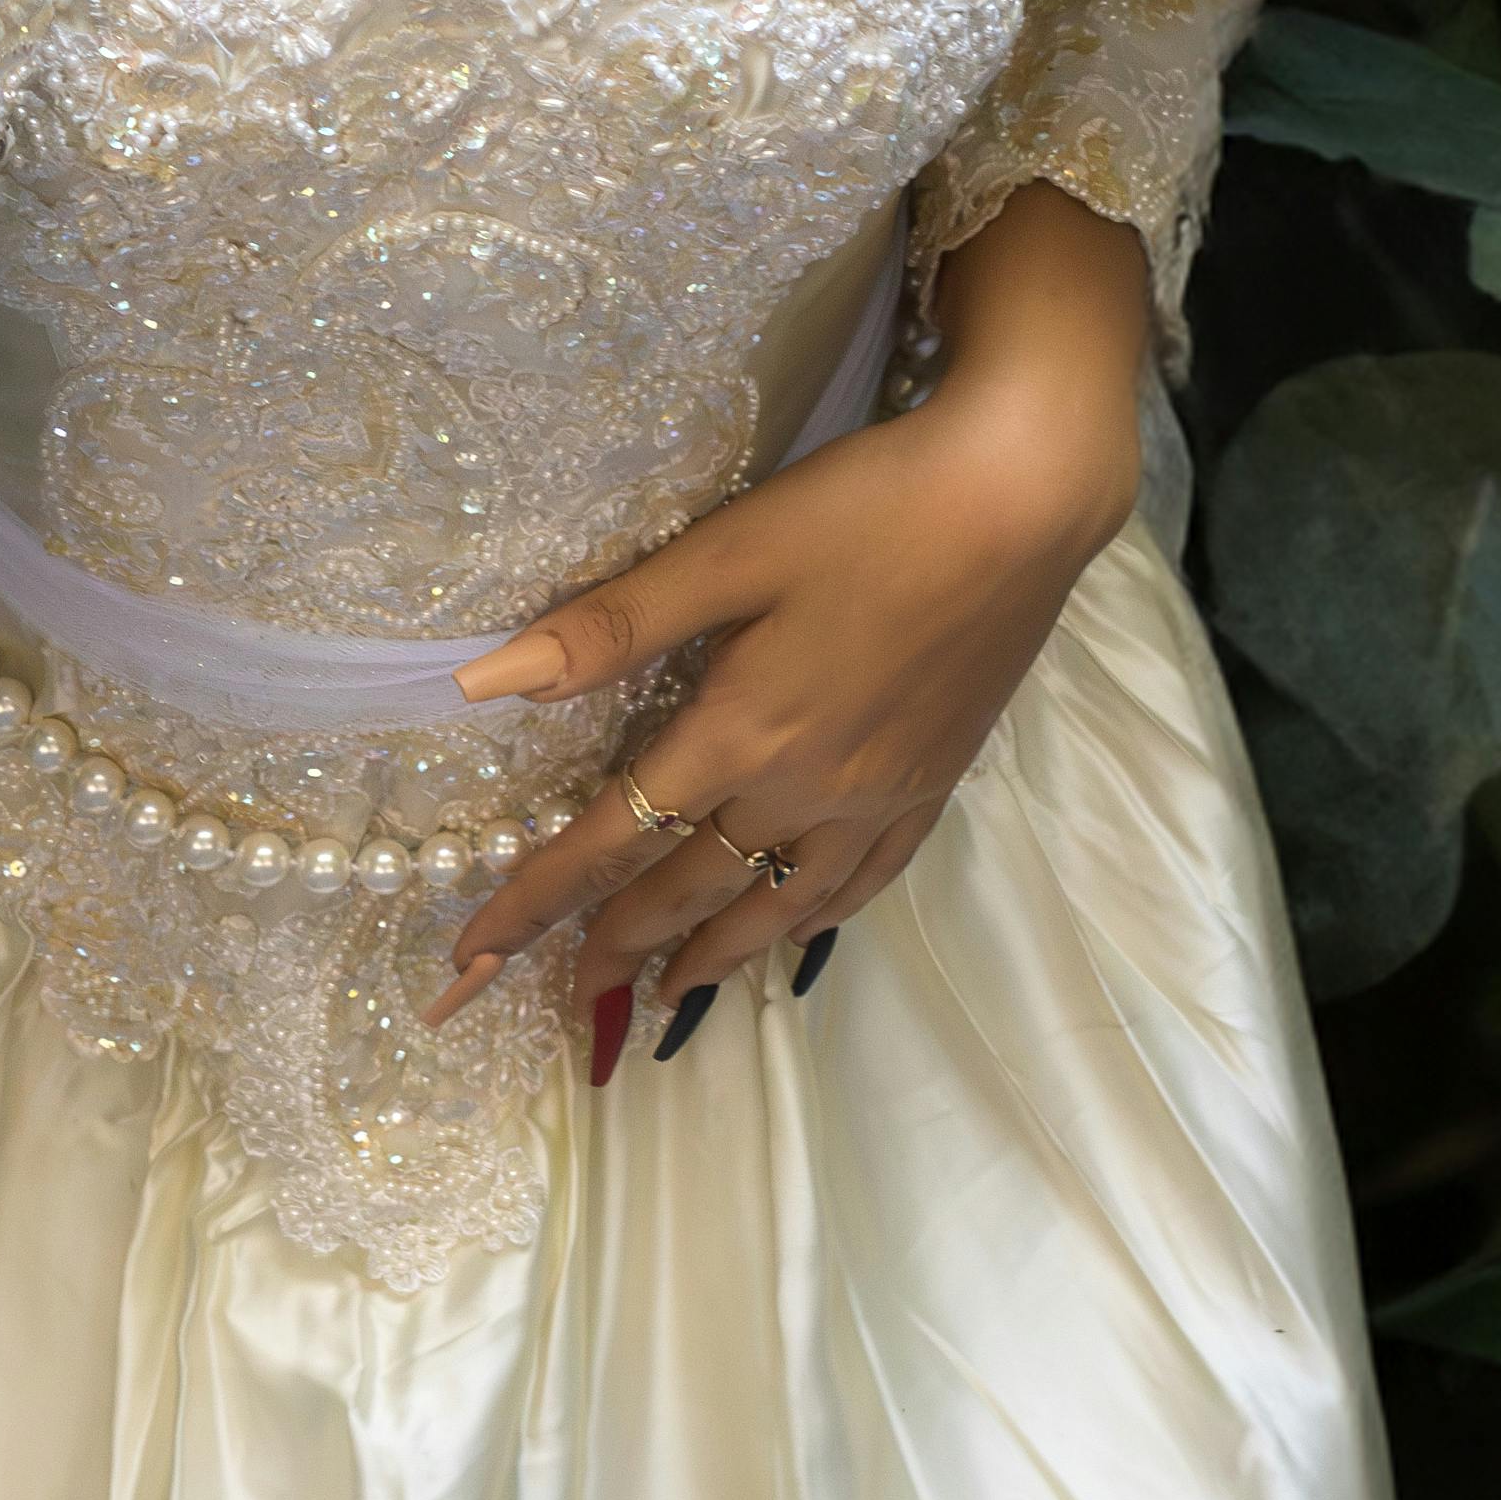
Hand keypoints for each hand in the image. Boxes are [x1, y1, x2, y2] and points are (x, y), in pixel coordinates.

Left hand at [421, 224, 1149, 1029]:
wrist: (1026, 499)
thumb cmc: (870, 508)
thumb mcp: (730, 548)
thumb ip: (614, 623)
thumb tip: (486, 679)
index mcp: (742, 732)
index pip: (612, 837)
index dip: (538, 899)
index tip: (475, 956)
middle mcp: (805, 789)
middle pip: (688, 889)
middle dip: (614, 949)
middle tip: (563, 1000)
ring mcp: (876, 796)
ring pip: (775, 908)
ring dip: (708, 957)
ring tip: (660, 997)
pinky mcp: (931, 784)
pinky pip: (858, 886)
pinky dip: (810, 925)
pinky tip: (793, 935)